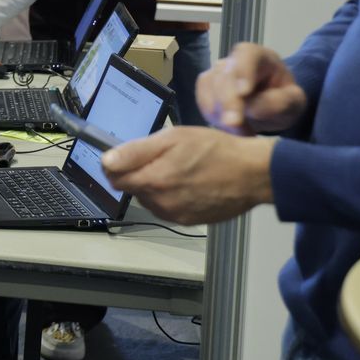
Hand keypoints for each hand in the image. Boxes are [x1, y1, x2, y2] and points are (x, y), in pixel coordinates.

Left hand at [102, 126, 274, 224]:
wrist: (253, 173)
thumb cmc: (215, 150)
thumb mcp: (173, 138)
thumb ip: (135, 152)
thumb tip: (106, 161)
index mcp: (153, 180)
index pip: (114, 178)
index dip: (115, 166)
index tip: (125, 156)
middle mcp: (160, 203)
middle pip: (132, 188)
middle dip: (138, 173)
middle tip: (161, 158)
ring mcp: (174, 215)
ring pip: (149, 199)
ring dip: (154, 185)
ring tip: (178, 169)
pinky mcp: (188, 221)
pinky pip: (167, 207)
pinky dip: (170, 196)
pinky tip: (188, 183)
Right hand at [196, 42, 306, 134]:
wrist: (270, 107)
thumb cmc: (284, 100)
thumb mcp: (293, 102)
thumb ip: (278, 102)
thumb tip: (251, 108)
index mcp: (258, 56)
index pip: (247, 55)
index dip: (243, 71)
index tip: (244, 92)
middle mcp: (232, 60)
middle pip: (224, 76)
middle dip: (228, 101)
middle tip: (235, 124)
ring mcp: (215, 73)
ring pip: (210, 89)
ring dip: (222, 114)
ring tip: (243, 132)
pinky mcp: (205, 89)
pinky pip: (203, 102)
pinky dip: (214, 118)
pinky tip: (231, 129)